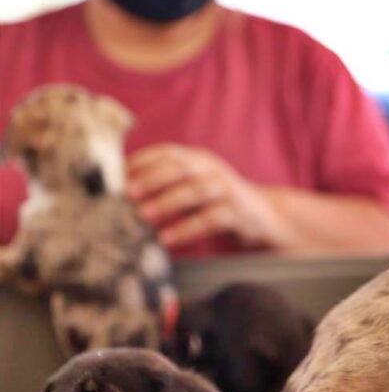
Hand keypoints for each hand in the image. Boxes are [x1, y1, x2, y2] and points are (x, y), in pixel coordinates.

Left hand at [127, 145, 282, 249]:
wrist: (266, 216)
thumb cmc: (220, 202)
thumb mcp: (197, 185)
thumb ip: (170, 183)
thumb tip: (124, 193)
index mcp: (200, 159)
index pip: (168, 152)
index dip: (143, 161)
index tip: (118, 174)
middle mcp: (214, 170)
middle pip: (182, 167)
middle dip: (153, 178)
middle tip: (128, 192)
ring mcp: (228, 190)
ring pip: (196, 191)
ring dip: (167, 202)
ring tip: (143, 215)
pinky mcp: (239, 213)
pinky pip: (211, 219)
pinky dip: (187, 228)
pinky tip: (168, 239)